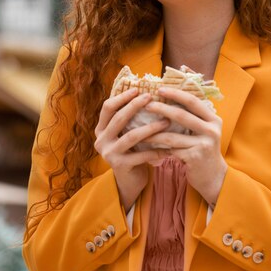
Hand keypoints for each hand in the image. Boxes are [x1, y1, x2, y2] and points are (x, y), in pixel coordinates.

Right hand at [94, 88, 169, 211]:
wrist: (129, 181)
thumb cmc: (131, 151)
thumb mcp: (125, 134)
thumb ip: (129, 119)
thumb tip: (147, 93)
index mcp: (101, 129)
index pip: (107, 108)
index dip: (122, 97)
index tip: (137, 89)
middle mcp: (101, 140)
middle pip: (119, 118)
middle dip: (135, 106)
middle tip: (151, 97)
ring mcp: (109, 154)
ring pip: (131, 136)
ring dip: (151, 128)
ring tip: (166, 121)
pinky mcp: (120, 166)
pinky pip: (142, 155)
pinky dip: (157, 150)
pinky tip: (170, 147)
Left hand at [143, 87, 226, 205]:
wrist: (213, 176)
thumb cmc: (203, 149)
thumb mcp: (204, 131)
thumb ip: (193, 117)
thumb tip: (168, 99)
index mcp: (213, 119)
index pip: (193, 101)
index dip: (176, 94)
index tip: (159, 89)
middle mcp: (211, 130)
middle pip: (182, 115)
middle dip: (162, 108)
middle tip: (146, 105)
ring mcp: (204, 144)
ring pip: (172, 135)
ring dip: (154, 132)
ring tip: (140, 129)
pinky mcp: (194, 157)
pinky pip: (171, 150)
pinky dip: (158, 147)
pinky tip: (147, 145)